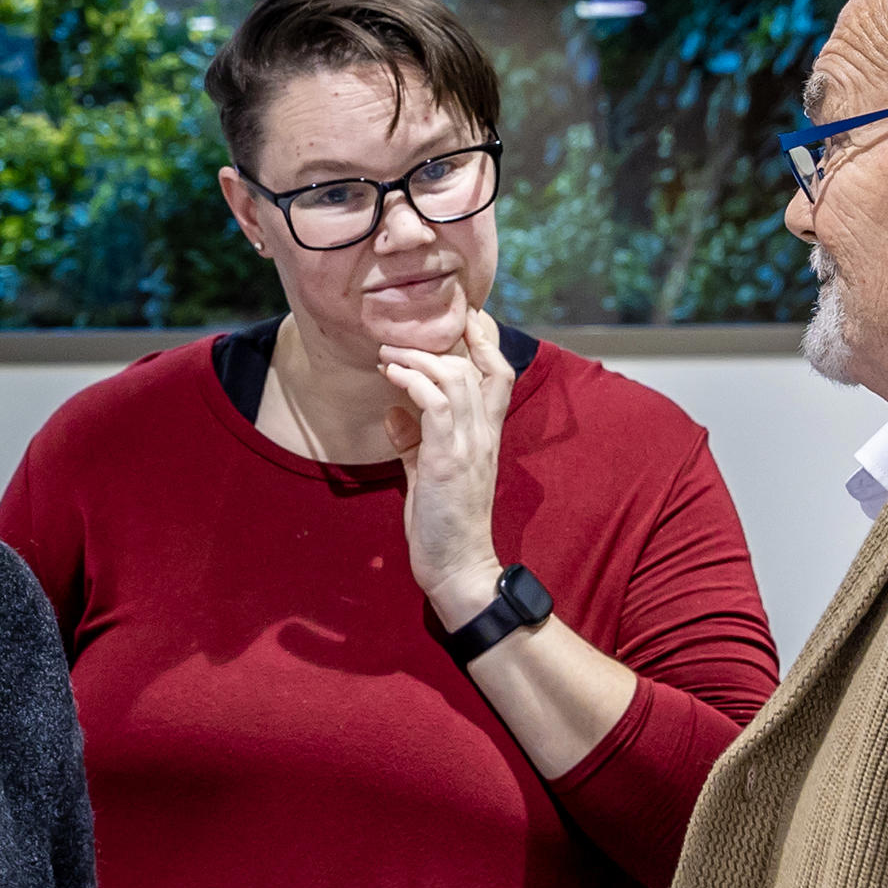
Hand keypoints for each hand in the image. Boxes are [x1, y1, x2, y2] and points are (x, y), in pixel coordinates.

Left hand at [380, 306, 515, 618]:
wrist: (459, 567)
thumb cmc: (444, 525)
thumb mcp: (427, 474)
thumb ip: (414, 441)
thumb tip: (394, 411)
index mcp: (485, 436)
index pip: (498, 374)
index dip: (485, 341)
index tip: (461, 319)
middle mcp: (484, 434)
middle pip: (477, 364)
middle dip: (440, 340)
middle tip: (399, 337)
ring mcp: (469, 445)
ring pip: (454, 376)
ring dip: (417, 358)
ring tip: (389, 354)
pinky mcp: (448, 460)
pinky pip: (434, 404)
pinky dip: (413, 381)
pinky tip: (393, 376)